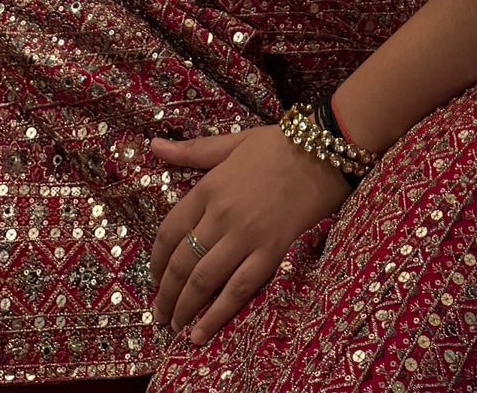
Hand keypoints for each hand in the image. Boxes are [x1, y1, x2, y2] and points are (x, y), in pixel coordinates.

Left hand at [147, 124, 350, 344]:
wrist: (323, 151)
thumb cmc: (277, 145)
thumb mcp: (231, 143)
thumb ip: (192, 150)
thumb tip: (154, 145)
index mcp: (209, 188)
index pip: (170, 232)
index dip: (157, 260)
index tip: (154, 278)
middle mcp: (221, 216)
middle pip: (183, 262)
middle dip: (166, 293)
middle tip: (160, 313)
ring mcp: (246, 237)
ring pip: (204, 281)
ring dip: (184, 308)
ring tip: (175, 326)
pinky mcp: (270, 254)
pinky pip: (237, 290)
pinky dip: (216, 316)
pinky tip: (201, 334)